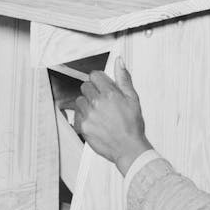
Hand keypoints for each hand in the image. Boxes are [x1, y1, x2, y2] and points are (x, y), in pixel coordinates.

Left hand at [74, 58, 152, 174]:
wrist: (128, 148)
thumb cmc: (133, 125)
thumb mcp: (133, 99)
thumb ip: (124, 79)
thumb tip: (119, 61)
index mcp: (110, 94)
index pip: (95, 76)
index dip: (99, 80)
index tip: (102, 86)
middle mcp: (97, 103)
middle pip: (85, 86)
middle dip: (93, 91)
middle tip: (102, 101)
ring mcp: (88, 115)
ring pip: (80, 100)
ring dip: (87, 104)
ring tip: (99, 113)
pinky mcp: (82, 127)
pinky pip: (77, 115)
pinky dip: (83, 116)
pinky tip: (94, 121)